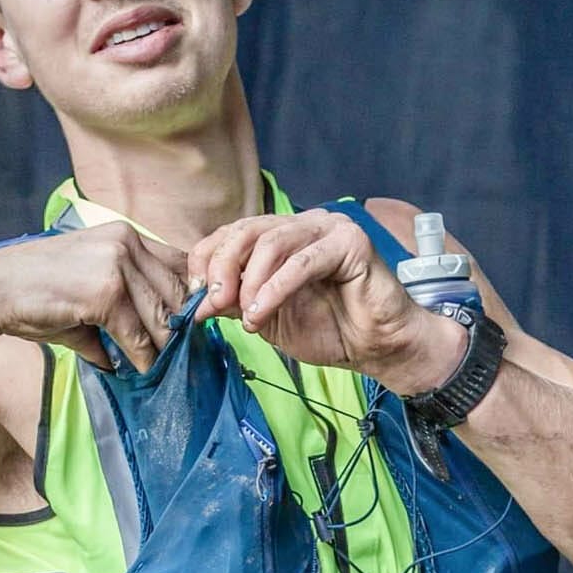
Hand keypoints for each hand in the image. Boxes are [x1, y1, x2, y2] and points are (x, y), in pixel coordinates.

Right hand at [0, 221, 190, 370]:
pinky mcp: (106, 293)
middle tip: (179, 354)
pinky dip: (143, 358)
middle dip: (179, 327)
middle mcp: (126, 241)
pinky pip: (139, 335)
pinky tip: (139, 370)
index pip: (178, 265)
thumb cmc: (34, 294)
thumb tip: (147, 350)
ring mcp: (117, 265)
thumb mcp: (88, 290)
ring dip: (163, 347)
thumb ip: (123, 311)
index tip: (182, 327)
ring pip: (162, 316)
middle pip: (177, 290)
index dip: (186, 298)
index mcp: (125, 235)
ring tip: (160, 367)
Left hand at [188, 209, 466, 392]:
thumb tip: (196, 303)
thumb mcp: (266, 318)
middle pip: (245, 231)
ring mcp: (327, 228)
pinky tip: (260, 313)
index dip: (206, 261)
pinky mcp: (350, 242)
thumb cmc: (327, 329)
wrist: (376, 348)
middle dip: (221, 268)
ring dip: (249, 283)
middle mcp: (302, 224)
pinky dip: (274, 289)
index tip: (196, 298)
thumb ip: (235, 303)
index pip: (230, 233)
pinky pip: (302, 262)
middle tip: (212, 303)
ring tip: (247, 317)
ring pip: (271, 242)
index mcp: (280, 236)